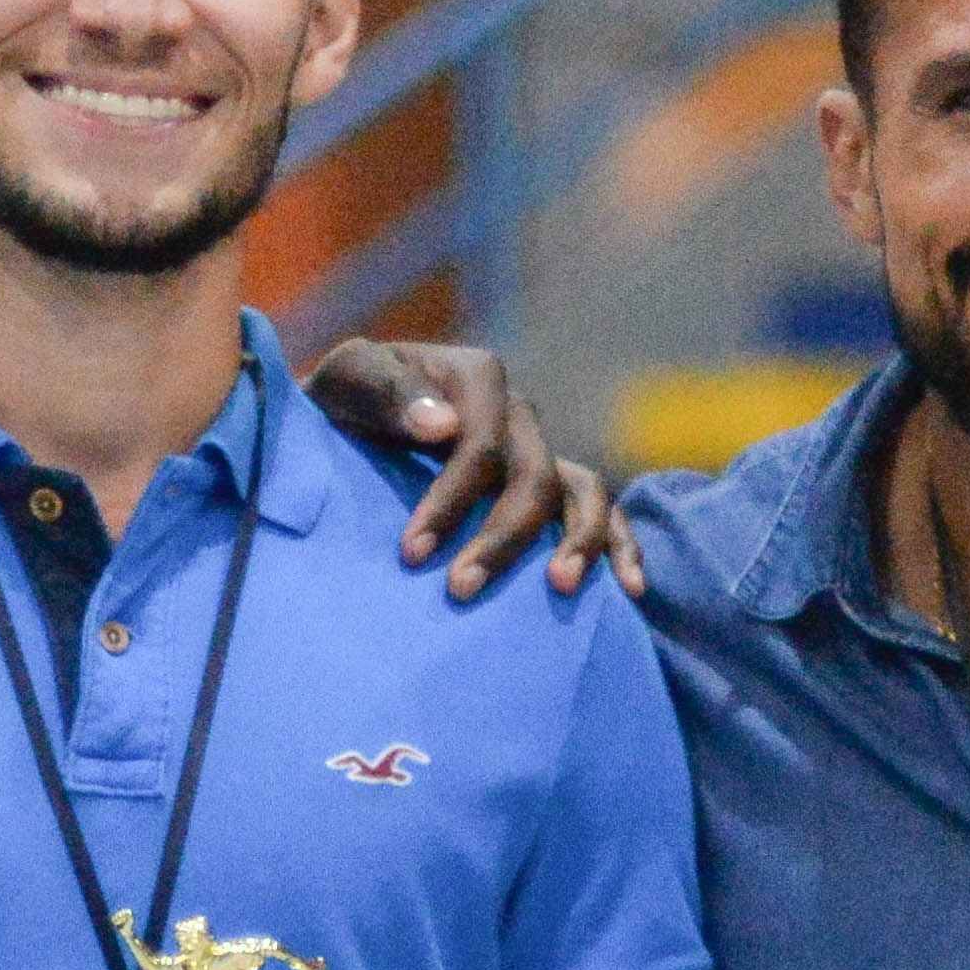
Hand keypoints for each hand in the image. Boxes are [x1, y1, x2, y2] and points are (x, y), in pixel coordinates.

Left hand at [302, 335, 641, 600]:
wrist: (345, 423)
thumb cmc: (341, 406)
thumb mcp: (346, 383)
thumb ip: (385, 391)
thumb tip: (442, 425)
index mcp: (475, 378)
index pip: (480, 445)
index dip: (451, 501)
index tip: (411, 554)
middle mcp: (518, 413)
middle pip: (534, 476)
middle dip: (501, 537)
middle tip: (460, 591)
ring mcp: (540, 449)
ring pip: (582, 493)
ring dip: (578, 541)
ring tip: (559, 588)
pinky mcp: (551, 485)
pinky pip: (598, 510)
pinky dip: (621, 544)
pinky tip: (628, 588)